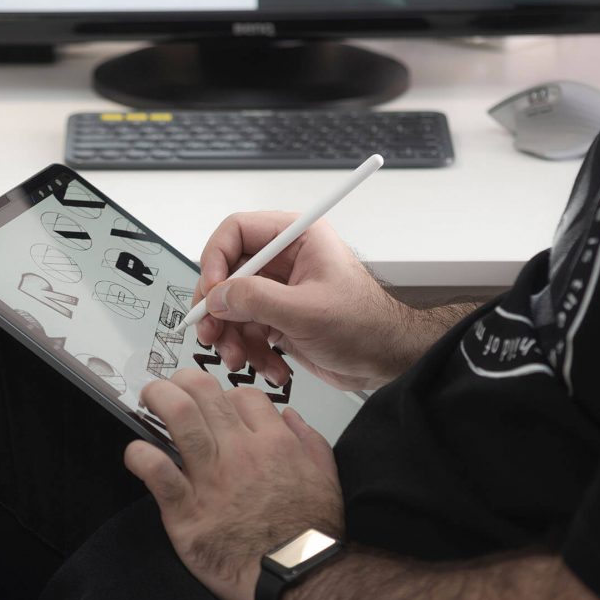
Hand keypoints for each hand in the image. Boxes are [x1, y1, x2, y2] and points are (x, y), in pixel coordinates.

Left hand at [124, 368, 343, 599]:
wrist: (297, 577)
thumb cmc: (309, 534)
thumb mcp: (326, 477)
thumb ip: (310, 440)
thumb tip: (290, 417)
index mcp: (275, 442)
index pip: (241, 394)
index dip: (223, 393)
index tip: (214, 404)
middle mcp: (241, 452)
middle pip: (204, 391)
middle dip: (181, 381)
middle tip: (170, 389)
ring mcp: (212, 478)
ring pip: (179, 416)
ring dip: (158, 398)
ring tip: (149, 400)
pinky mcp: (187, 510)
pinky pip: (156, 471)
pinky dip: (139, 455)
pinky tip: (136, 452)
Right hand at [194, 211, 427, 390]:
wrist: (387, 361)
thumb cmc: (367, 325)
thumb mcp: (306, 311)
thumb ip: (256, 300)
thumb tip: (217, 296)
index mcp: (297, 238)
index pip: (236, 231)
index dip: (216, 259)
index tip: (211, 292)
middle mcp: (285, 260)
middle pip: (227, 273)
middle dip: (218, 309)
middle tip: (211, 332)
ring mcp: (280, 291)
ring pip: (233, 307)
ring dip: (232, 337)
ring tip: (240, 358)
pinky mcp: (279, 319)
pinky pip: (247, 331)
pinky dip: (251, 352)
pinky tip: (270, 367)